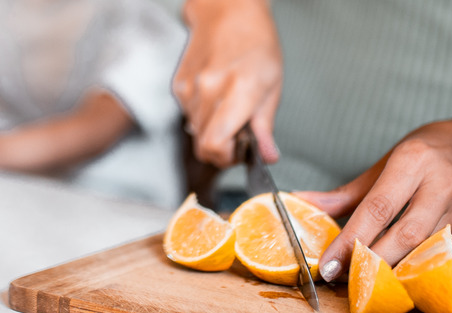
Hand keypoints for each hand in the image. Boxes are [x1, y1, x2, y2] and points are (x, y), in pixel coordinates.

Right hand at [173, 0, 281, 167]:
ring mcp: (190, 88)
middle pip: (203, 145)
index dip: (226, 158)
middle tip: (238, 138)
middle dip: (222, 150)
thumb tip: (268, 156)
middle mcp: (209, 91)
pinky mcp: (178, 86)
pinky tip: (216, 98)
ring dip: (212, 132)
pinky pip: (189, 116)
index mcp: (238, 91)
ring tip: (229, 111)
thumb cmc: (256, 45)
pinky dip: (203, 116)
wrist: (228, 12)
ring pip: (196, 132)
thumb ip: (265, 126)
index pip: (216, 144)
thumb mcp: (272, 85)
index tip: (239, 154)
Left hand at [296, 99, 451, 281]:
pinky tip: (391, 283)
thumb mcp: (388, 160)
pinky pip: (436, 262)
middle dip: (370, 262)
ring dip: (390, 273)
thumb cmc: (432, 151)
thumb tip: (306, 205)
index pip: (378, 207)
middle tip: (341, 278)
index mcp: (415, 161)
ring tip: (361, 283)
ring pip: (422, 255)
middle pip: (404, 236)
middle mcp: (441, 187)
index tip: (328, 264)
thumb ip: (349, 192)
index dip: (350, 240)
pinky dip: (411, 275)